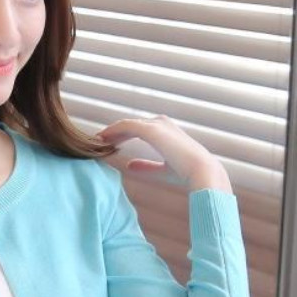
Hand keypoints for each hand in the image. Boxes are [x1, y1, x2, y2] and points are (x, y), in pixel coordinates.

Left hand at [95, 114, 231, 191]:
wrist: (201, 171)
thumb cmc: (186, 173)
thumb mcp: (162, 170)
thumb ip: (146, 167)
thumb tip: (129, 166)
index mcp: (165, 131)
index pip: (137, 129)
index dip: (121, 136)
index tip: (106, 145)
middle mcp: (161, 123)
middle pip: (130, 125)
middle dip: (112, 133)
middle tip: (95, 142)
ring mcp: (156, 124)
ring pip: (126, 124)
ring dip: (110, 132)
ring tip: (95, 141)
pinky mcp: (152, 129)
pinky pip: (126, 126)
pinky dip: (112, 132)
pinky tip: (101, 140)